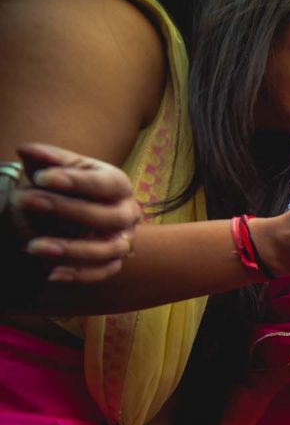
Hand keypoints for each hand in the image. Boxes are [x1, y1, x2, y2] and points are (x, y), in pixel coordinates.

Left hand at [13, 143, 141, 282]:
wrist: (58, 214)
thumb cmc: (59, 187)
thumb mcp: (54, 169)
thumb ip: (45, 159)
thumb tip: (26, 150)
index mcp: (119, 185)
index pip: (107, 184)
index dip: (77, 182)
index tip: (41, 177)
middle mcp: (128, 214)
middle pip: (110, 218)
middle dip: (69, 211)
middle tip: (28, 201)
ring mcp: (123, 241)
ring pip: (107, 250)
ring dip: (70, 249)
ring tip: (32, 246)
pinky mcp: (113, 263)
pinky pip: (101, 273)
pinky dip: (77, 274)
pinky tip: (50, 273)